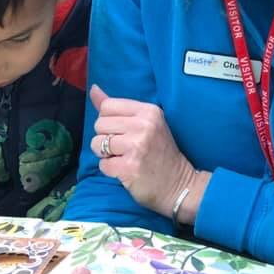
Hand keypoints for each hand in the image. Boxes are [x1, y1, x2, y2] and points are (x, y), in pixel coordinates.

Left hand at [88, 85, 208, 221]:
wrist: (179, 184)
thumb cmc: (160, 152)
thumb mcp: (146, 123)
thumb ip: (118, 107)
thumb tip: (94, 89)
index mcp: (148, 111)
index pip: (107, 106)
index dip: (109, 121)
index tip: (123, 132)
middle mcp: (143, 125)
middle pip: (99, 124)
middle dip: (106, 138)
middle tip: (124, 148)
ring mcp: (136, 146)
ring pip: (97, 144)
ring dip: (106, 154)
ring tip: (124, 158)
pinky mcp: (129, 167)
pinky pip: (103, 164)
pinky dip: (110, 170)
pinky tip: (125, 170)